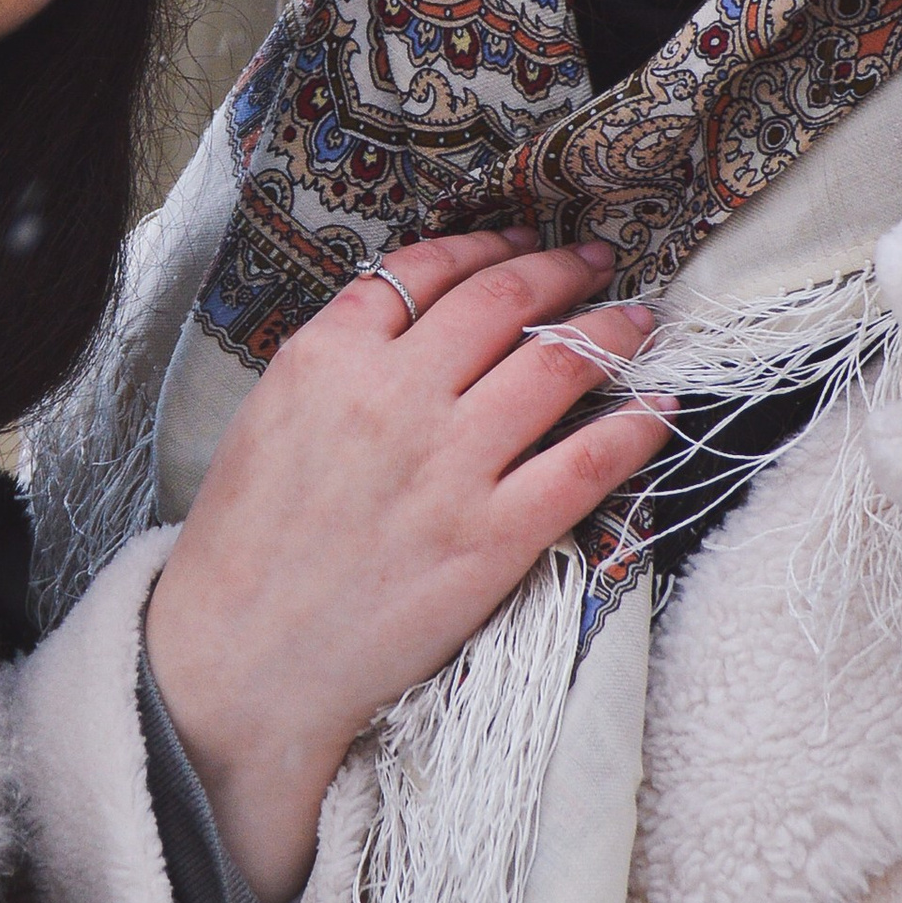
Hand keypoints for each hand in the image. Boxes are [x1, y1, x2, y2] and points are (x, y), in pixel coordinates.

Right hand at [144, 234, 671, 902]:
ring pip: (555, 365)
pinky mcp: (494, 535)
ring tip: (637, 318)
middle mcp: (396, 394)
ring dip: (609, 330)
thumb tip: (415, 329)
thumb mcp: (269, 417)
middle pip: (502, 301)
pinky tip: (658, 408)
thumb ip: (339, 361)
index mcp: (329, 357)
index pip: (427, 269)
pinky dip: (633, 427)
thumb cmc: (246, 548)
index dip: (487, 246)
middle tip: (592, 262)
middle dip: (559, 270)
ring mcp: (450, 464)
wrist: (243, 658)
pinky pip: (586, 462)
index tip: (518, 243)